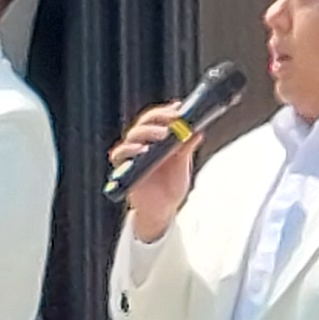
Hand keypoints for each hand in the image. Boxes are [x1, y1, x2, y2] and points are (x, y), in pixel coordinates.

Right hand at [107, 102, 198, 239]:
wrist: (163, 210)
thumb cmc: (171, 185)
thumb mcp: (183, 165)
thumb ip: (186, 147)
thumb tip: (198, 130)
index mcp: (157, 139)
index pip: (158, 118)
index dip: (166, 111)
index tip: (178, 108)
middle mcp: (142, 143)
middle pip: (145, 122)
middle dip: (159, 118)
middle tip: (173, 119)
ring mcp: (132, 155)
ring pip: (133, 135)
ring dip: (147, 131)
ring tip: (163, 134)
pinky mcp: (123, 168)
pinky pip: (120, 154)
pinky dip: (129, 149)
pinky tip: (142, 149)